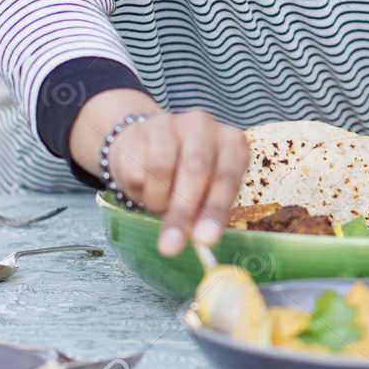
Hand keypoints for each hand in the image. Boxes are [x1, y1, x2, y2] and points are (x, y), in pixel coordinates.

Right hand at [76, 94, 248, 256]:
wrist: (146, 144)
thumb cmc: (185, 176)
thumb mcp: (205, 191)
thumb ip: (205, 211)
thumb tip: (200, 240)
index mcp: (231, 142)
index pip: (227, 176)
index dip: (216, 209)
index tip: (206, 240)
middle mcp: (204, 126)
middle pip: (195, 169)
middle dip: (182, 212)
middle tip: (171, 246)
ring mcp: (171, 122)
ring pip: (161, 168)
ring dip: (156, 199)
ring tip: (157, 204)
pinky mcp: (141, 129)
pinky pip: (136, 168)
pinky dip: (138, 189)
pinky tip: (143, 185)